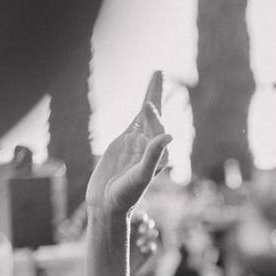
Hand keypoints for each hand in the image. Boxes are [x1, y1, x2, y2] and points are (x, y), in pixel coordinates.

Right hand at [86, 71, 171, 215]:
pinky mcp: (124, 142)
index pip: (158, 128)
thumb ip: (153, 157)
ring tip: (156, 76)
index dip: (153, 116)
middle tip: (158, 71)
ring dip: (151, 96)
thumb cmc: (125, 195)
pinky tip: (145, 101)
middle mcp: (151, 145)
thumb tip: (169, 135)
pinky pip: (134, 121)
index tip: (146, 105)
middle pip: (155, 114)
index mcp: (159, 154)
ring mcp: (137, 142)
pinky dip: (140, 110)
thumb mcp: (140, 177)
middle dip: (157, 93)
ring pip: (145, 114)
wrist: (107, 205)